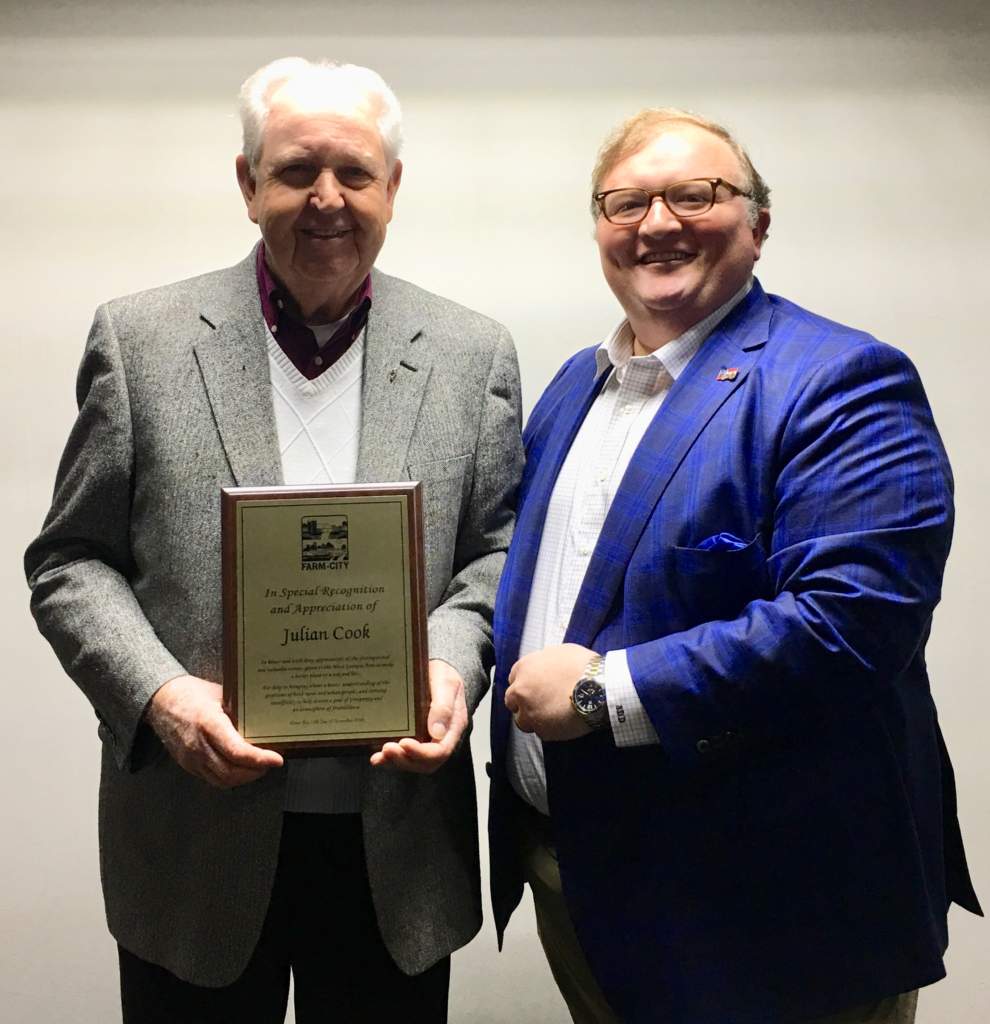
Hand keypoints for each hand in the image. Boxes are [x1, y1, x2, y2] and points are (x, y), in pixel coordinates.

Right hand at [145, 674, 282, 787]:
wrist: (160, 700)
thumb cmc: (192, 693)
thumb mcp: (220, 694)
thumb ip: (240, 710)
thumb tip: (268, 719)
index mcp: (208, 723)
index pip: (236, 751)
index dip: (259, 759)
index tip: (276, 759)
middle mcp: (197, 745)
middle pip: (230, 772)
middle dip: (255, 772)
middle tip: (271, 763)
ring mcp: (190, 758)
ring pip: (222, 780)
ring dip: (243, 778)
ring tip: (259, 767)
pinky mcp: (187, 765)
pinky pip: (211, 779)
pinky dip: (229, 778)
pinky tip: (241, 768)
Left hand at [370, 659, 467, 772]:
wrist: (438, 669)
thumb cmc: (444, 675)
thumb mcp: (447, 683)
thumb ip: (443, 706)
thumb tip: (436, 732)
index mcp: (453, 727)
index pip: (441, 750)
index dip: (422, 753)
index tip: (404, 743)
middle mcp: (441, 738)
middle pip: (426, 763)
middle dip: (405, 760)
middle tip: (387, 749)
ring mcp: (426, 739)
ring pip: (413, 762)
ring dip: (396, 762)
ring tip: (380, 756)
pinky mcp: (413, 737)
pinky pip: (403, 754)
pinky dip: (390, 758)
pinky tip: (377, 756)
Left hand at [505, 643, 596, 740]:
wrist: (598, 688)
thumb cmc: (584, 667)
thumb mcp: (561, 652)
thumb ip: (546, 661)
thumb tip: (547, 666)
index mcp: (524, 667)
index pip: (514, 679)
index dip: (526, 684)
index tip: (534, 689)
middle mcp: (521, 690)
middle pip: (512, 701)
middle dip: (523, 703)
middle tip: (540, 704)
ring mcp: (529, 711)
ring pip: (522, 721)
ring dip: (533, 719)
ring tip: (551, 716)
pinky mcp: (542, 730)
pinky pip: (541, 732)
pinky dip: (549, 729)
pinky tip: (562, 723)